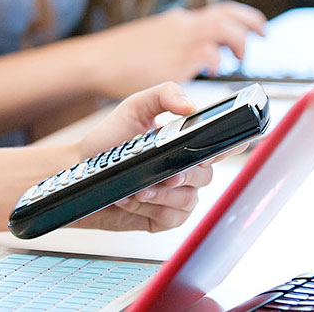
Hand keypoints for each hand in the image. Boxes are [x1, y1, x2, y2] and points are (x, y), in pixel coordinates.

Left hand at [68, 82, 215, 232]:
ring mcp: (180, 195)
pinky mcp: (166, 218)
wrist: (82, 170)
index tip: (215, 150)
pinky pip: (171, 217)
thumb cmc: (110, 138)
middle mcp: (189, 169)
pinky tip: (131, 198)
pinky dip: (149, 209)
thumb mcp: (135, 107)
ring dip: (159, 194)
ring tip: (136, 186)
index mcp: (189, 142)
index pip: (223, 145)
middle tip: (162, 172)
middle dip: (181, 174)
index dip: (231, 147)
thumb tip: (190, 106)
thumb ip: (163, 95)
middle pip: (206, 175)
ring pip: (189, 199)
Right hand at [90, 2, 266, 97]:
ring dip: (238, 41)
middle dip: (251, 24)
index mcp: (180, 23)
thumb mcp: (156, 39)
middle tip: (262, 37)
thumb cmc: (122, 57)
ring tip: (237, 58)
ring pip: (223, 28)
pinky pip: (206, 53)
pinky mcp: (173, 62)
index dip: (245, 18)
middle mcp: (183, 27)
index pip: (221, 11)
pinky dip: (217, 59)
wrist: (97, 60)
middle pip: (228, 16)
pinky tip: (216, 69)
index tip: (259, 27)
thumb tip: (199, 54)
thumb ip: (179, 43)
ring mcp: (179, 42)